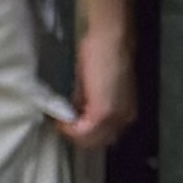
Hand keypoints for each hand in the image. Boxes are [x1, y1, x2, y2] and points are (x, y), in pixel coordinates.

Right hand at [54, 16, 138, 152]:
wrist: (109, 40)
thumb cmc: (101, 54)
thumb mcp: (94, 85)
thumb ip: (87, 102)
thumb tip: (74, 113)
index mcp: (125, 112)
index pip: (103, 136)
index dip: (82, 134)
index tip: (64, 124)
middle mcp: (124, 119)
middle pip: (97, 142)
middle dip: (76, 137)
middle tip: (59, 126)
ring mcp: (115, 117)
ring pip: (90, 141)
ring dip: (71, 134)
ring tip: (58, 122)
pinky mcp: (103, 112)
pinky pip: (83, 131)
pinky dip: (68, 129)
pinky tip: (58, 120)